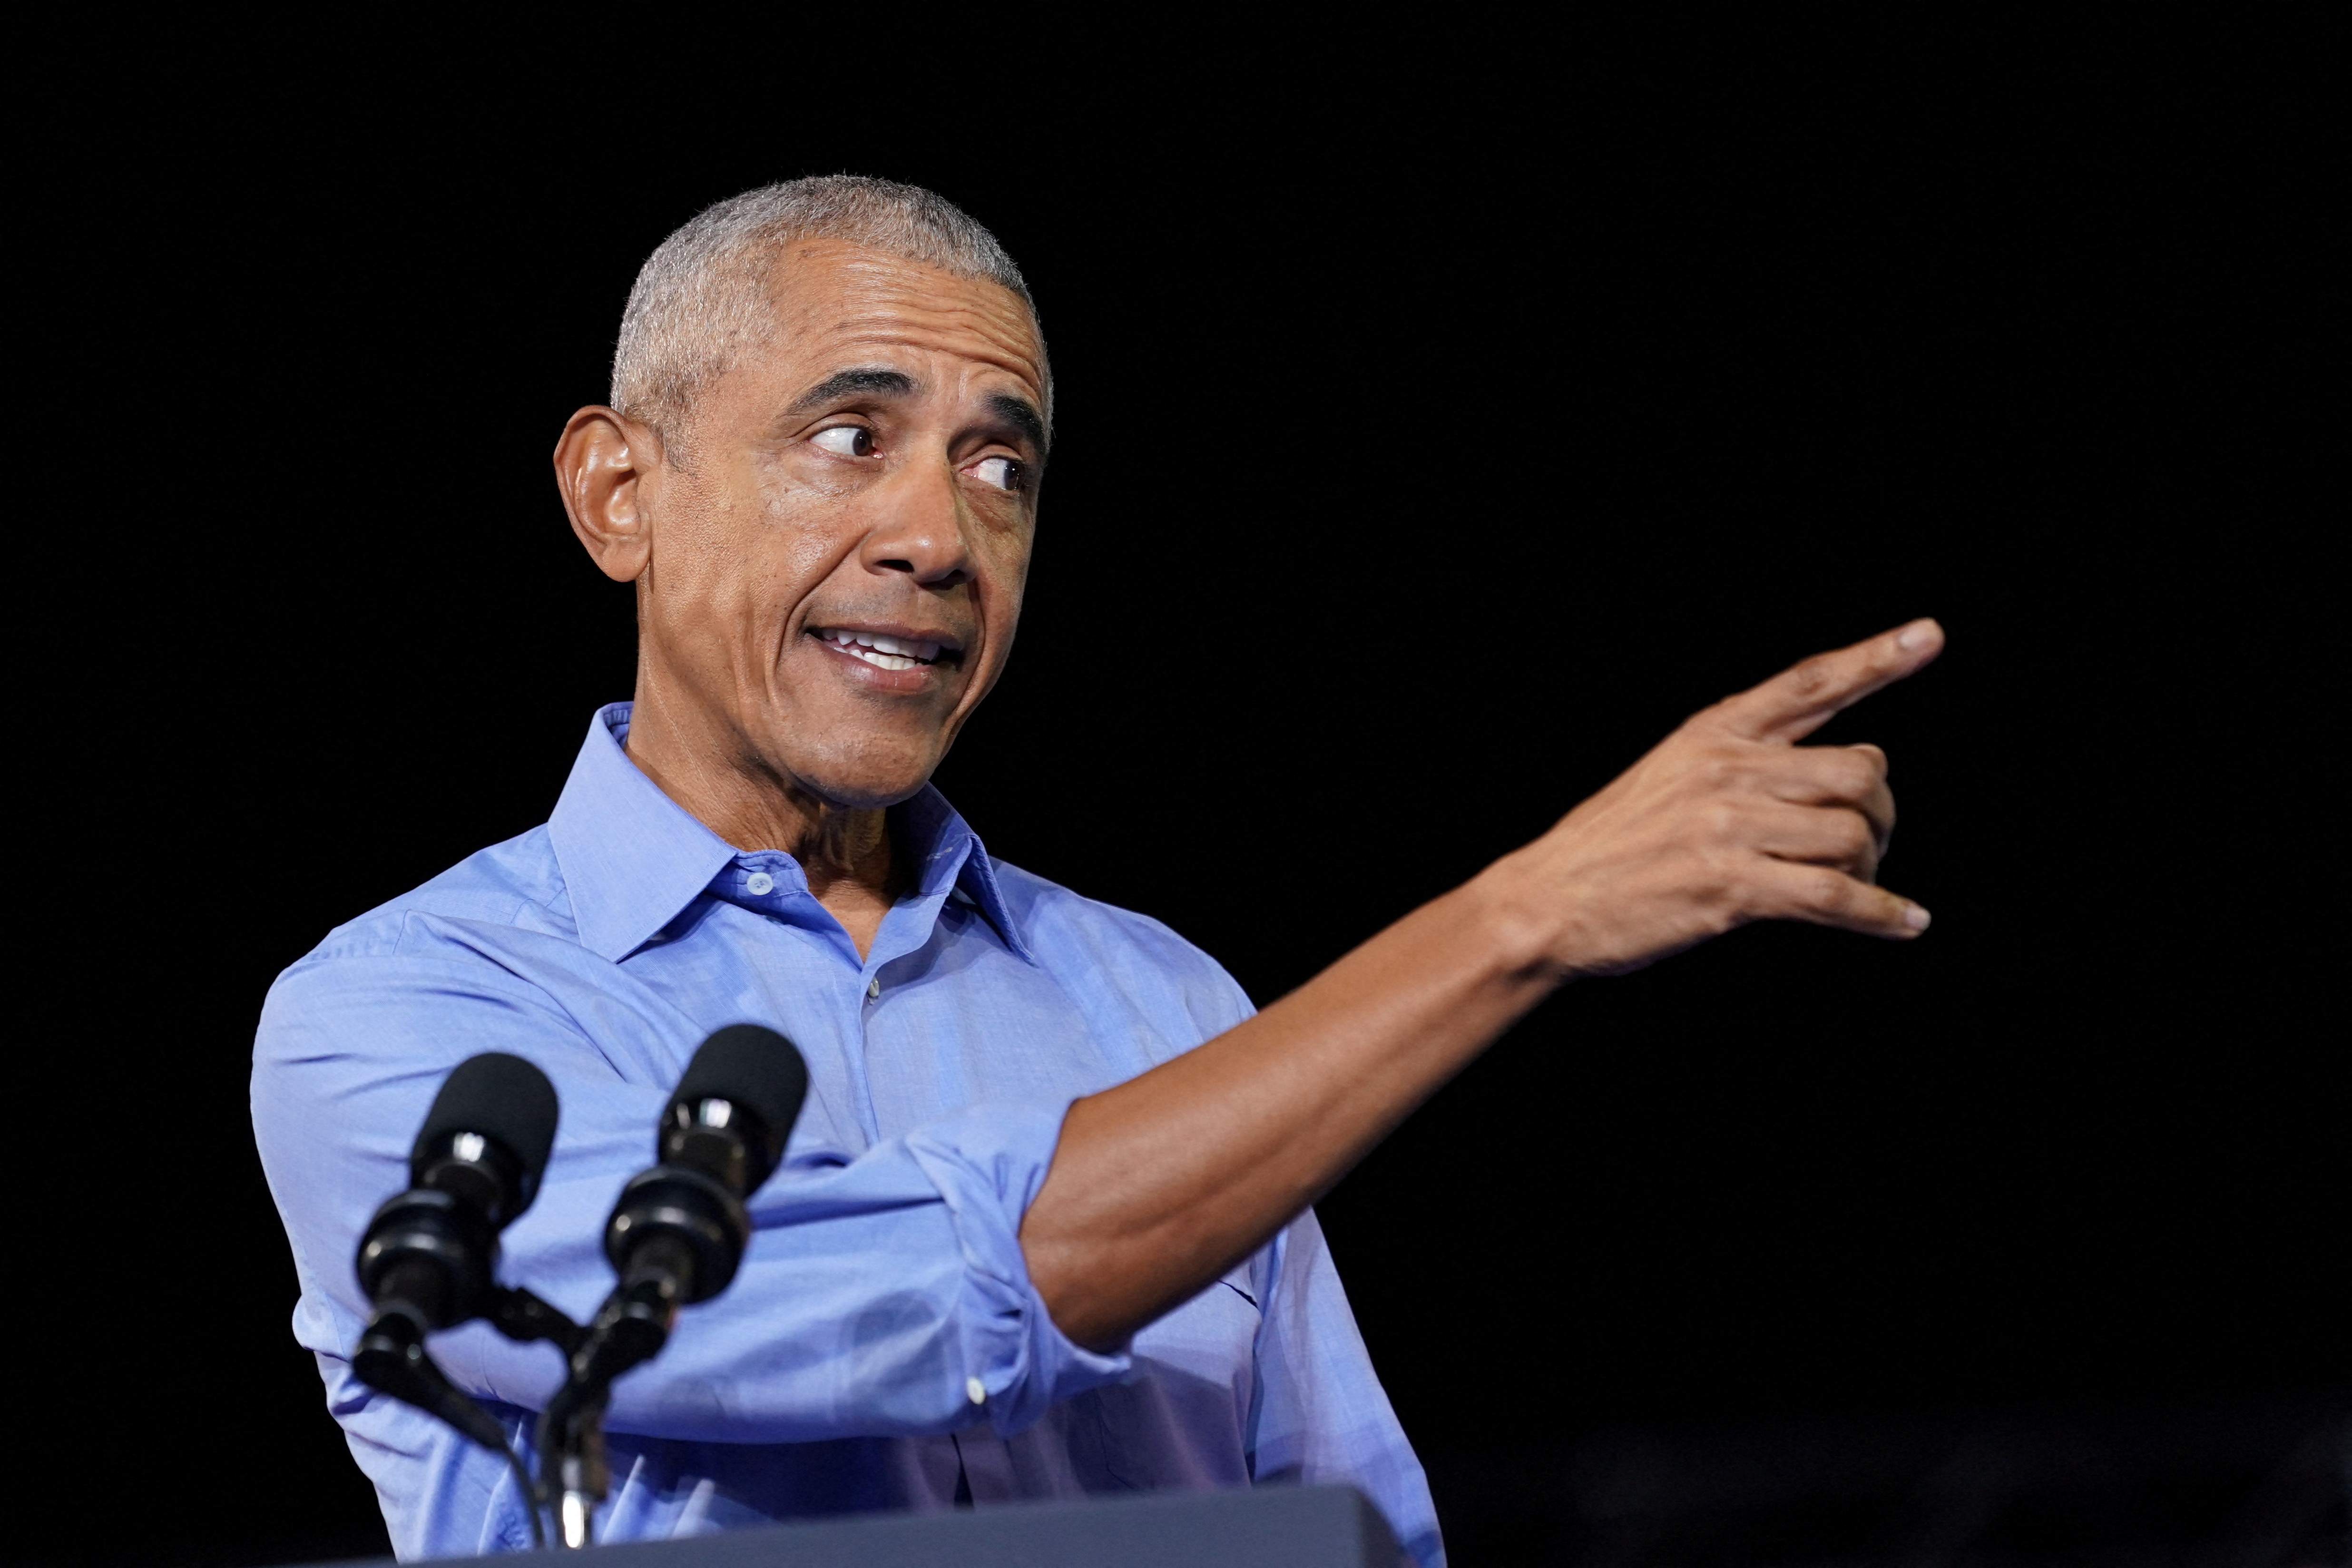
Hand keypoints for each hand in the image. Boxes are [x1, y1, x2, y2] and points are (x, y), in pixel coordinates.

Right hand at [1499, 619, 1943, 975]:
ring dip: (1873, 866)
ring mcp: (1729, 828)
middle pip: (1857, 771)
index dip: (1874, 659)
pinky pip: (1833, 895)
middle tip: (1870, 842)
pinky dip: (1882, 912)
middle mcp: (1727, 769)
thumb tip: (1837, 777)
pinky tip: (1906, 921)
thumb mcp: (1669, 774)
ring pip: (1851, 833)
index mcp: (1712, 732)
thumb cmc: (1611, 844)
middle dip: (1881, 811)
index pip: (1808, 683)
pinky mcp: (1731, 887)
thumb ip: (1743, 762)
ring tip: (1861, 887)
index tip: (1926, 636)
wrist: (1546, 901)